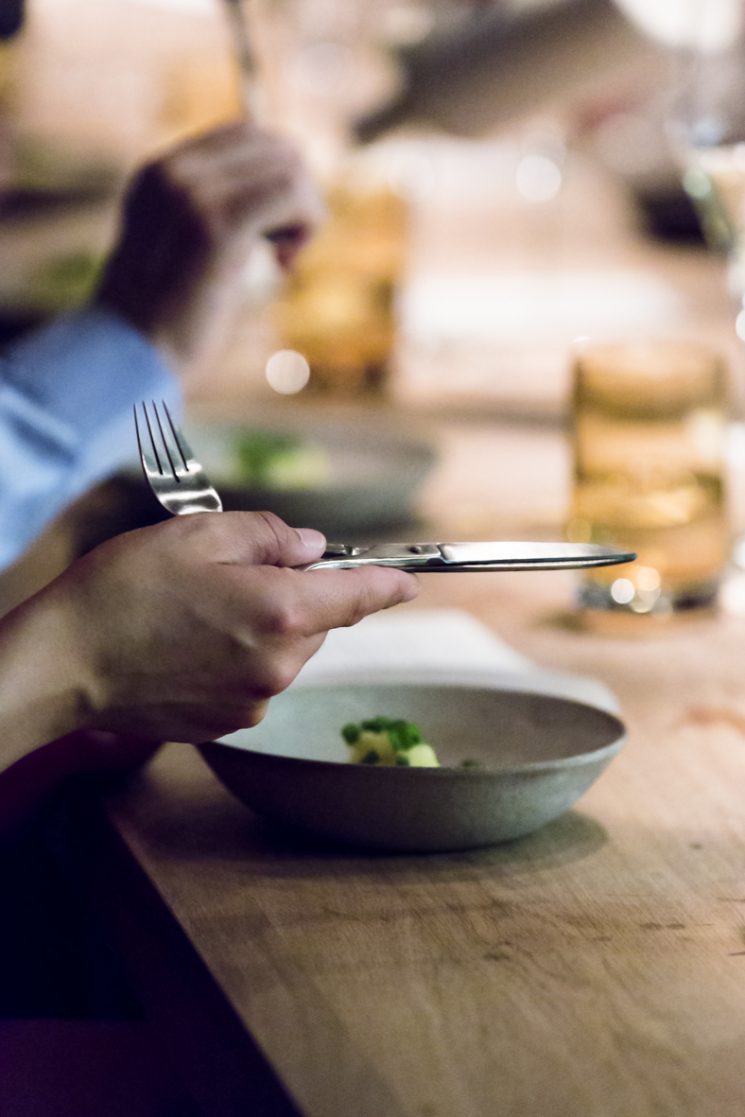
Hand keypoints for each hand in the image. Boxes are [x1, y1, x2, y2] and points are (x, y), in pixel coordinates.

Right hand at [3, 512, 417, 750]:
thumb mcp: (200, 535)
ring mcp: (254, 700)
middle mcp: (280, 665)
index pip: (357, 597)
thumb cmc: (127, 589)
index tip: (410, 582)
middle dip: (295, 594)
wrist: (67, 662)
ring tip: (198, 611)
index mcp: (282, 613)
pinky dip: (239, 657)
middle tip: (234, 573)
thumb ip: (270, 537)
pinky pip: (255, 679)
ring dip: (264, 626)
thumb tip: (311, 549)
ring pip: (285, 650)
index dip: (387, 584)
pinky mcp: (228, 722)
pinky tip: (189, 644)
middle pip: (316, 621)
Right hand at [94, 120, 323, 381]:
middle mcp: (174, 171)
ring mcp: (192, 192)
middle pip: (276, 147)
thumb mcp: (185, 250)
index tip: (270, 234)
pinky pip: (293, 196)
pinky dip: (306, 228)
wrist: (130, 356)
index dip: (278, 180)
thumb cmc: (163, 320)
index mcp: (160, 171)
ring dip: (304, 216)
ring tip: (279, 260)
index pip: (248, 136)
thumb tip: (287, 183)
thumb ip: (218, 212)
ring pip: (291, 169)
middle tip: (281, 250)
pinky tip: (282, 265)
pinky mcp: (217, 224)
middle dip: (297, 197)